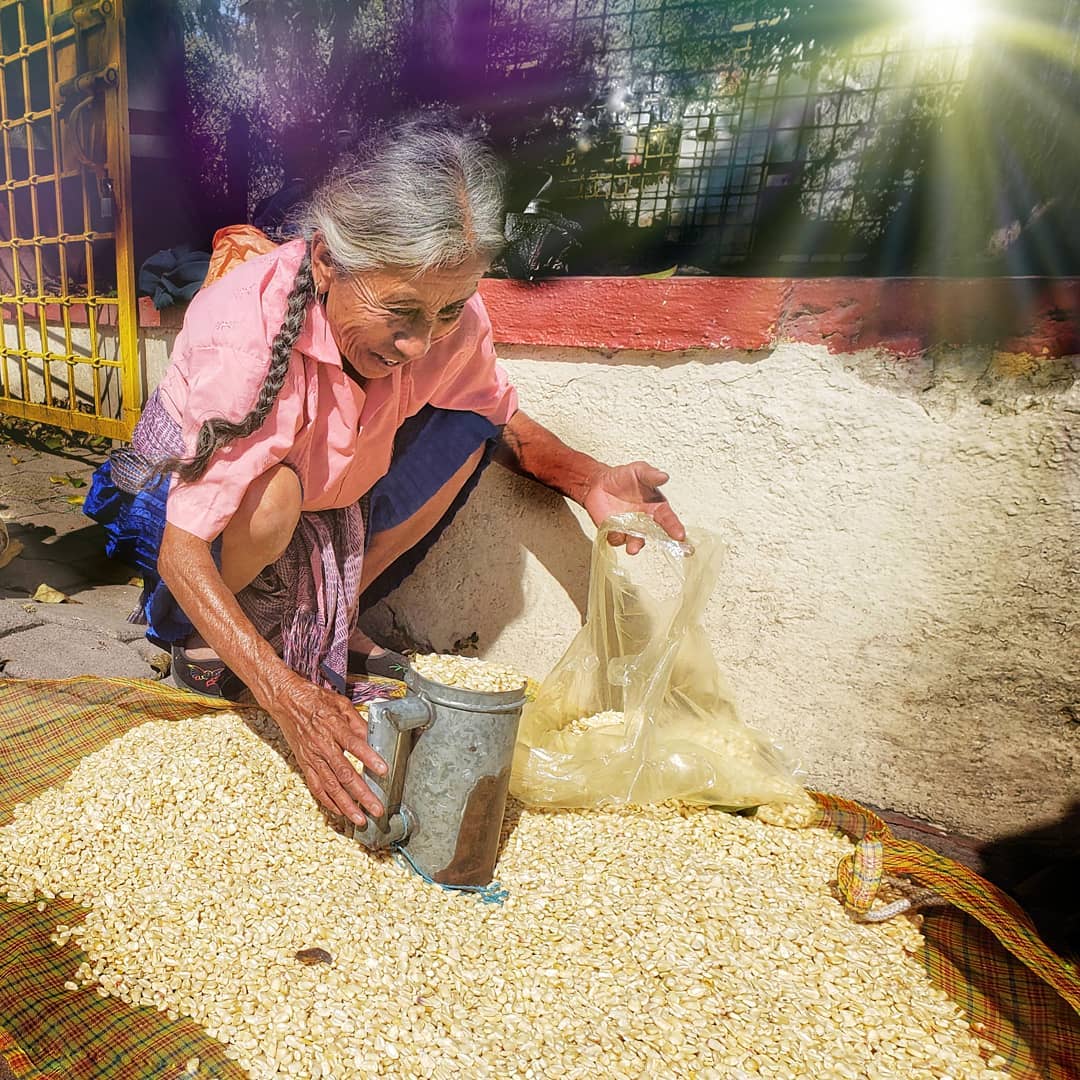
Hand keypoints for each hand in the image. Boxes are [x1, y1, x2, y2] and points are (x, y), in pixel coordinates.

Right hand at [263, 669, 388, 825]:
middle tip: (376, 808)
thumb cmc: (314, 699)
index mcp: (333, 726)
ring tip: (360, 819)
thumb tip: (373, 736)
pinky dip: (327, 801)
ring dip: (346, 805)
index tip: (383, 770)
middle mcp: (322, 745)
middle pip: (344, 773)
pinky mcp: (304, 763)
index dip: (369, 758)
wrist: (285, 701)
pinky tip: (339, 811)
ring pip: (330, 786)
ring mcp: (312, 757)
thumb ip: (357, 721)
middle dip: (362, 794)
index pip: (354, 745)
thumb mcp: (340, 703)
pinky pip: (316, 786)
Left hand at [582, 461, 685, 554]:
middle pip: (654, 536)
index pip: (668, 519)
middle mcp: (646, 521)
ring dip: (634, 544)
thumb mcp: (638, 471)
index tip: (680, 535)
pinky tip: (611, 528)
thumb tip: (664, 476)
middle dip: (657, 543)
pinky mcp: (615, 533)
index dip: (674, 527)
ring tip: (632, 548)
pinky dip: (615, 536)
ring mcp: (630, 529)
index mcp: (656, 507)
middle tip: (657, 544)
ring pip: (635, 542)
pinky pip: (616, 539)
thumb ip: (650, 475)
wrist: (599, 483)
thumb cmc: (622, 477)